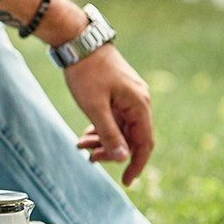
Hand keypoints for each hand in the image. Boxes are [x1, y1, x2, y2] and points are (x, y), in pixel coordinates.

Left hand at [63, 43, 154, 184]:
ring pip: (121, 128)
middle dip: (112, 151)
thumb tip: (123, 158)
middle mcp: (139, 102)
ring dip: (103, 140)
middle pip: (132, 137)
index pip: (145, 143)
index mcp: (139, 106)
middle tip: (90, 158)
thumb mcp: (94, 107)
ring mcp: (129, 96)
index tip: (126, 181)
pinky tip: (86, 135)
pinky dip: (102, 128)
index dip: (136, 164)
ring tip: (81, 146)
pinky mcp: (118, 93)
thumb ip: (109, 133)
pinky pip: (115, 117)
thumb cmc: (86, 73)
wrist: (78, 42)